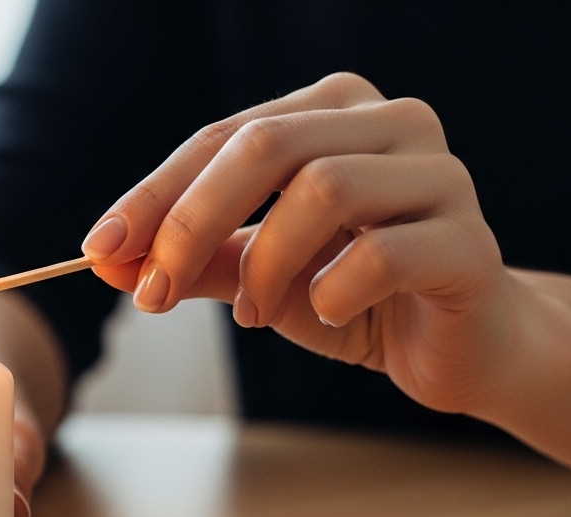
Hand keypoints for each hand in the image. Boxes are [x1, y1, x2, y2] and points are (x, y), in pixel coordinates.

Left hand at [81, 72, 515, 415]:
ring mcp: (440, 175)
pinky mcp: (471, 243)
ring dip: (264, 265)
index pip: (221, 138)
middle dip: (190, 223)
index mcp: (331, 112)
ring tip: (252, 314)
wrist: (457, 349)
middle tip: (155, 291)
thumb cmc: (354, 297)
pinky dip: (333, 292)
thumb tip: (109, 261)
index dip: (152, 195)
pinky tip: (324, 313)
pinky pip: (385, 255)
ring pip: (323, 189)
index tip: (99, 250)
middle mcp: (390, 122)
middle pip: (266, 146)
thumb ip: (191, 260)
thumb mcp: (256, 274)